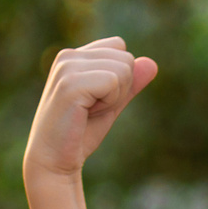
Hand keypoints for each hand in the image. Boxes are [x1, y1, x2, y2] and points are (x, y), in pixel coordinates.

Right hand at [23, 38, 156, 180]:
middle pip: (126, 58)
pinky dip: (109, 103)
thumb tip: (153, 63)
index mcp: (73, 55)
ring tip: (87, 112)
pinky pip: (114, 81)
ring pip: (124, 68)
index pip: (119, 45)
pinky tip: (86, 114)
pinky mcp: (70, 83)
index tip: (96, 99)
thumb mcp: (111, 104)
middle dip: (120, 89)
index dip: (119, 77)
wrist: (54, 162)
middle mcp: (68, 55)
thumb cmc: (79, 135)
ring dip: (114, 98)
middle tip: (91, 110)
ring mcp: (67, 67)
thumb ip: (130, 84)